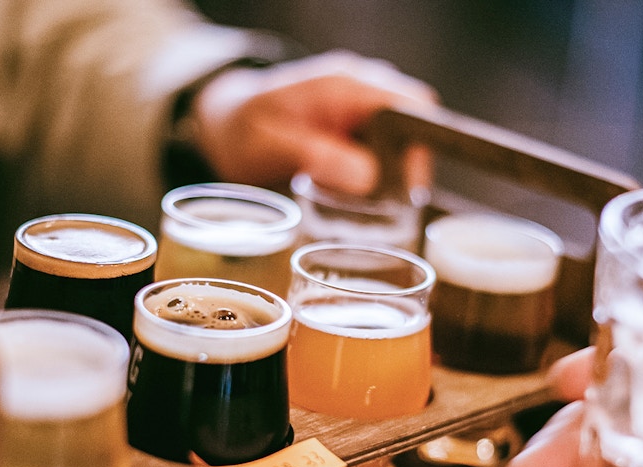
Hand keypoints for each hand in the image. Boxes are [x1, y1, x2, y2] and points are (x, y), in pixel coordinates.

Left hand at [191, 50, 437, 195]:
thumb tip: (366, 178)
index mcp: (344, 85)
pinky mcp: (354, 123)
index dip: (420, 145)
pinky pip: (384, 146)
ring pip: (402, 139)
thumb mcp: (270, 147)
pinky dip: (379, 172)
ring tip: (365, 202)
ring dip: (393, 172)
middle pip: (415, 124)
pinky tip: (354, 192)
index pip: (412, 104)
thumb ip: (317, 157)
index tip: (407, 186)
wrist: (222, 122)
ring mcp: (359, 104)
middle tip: (384, 205)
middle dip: (408, 166)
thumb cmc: (241, 131)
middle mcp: (359, 88)